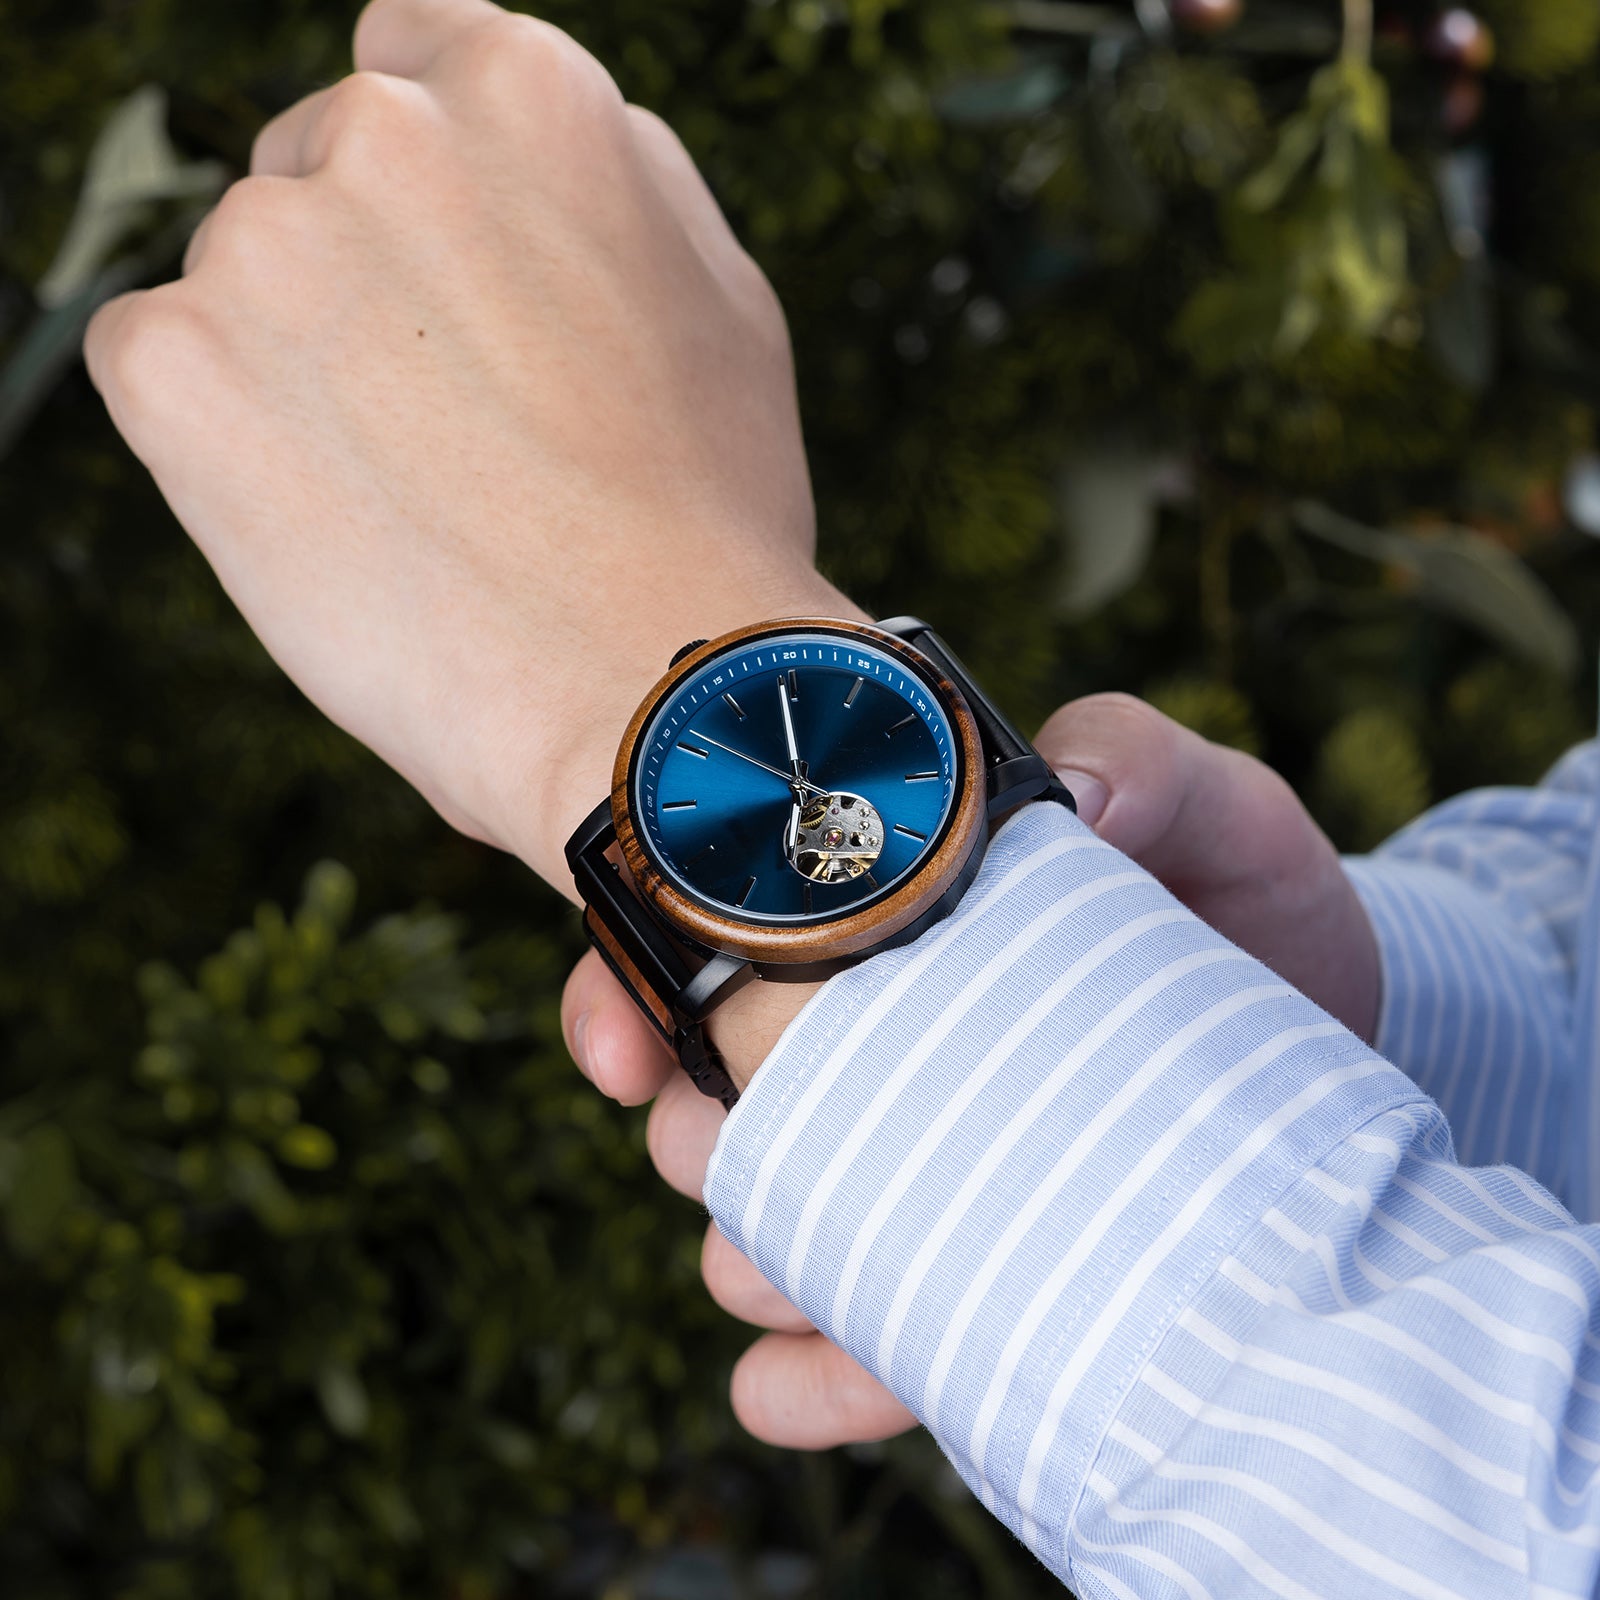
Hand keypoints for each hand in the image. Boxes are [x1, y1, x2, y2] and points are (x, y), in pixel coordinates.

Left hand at [82, 0, 862, 889]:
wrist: (649, 692)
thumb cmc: (706, 517)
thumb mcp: (720, 300)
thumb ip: (605, 184)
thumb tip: (506, 150)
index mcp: (529, 94)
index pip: (412, 58)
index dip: (432, 188)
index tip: (445, 278)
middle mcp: (386, 133)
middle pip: (314, 170)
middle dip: (362, 277)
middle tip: (448, 428)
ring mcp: (267, 246)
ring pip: (241, 280)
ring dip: (297, 364)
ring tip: (411, 499)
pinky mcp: (174, 367)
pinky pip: (156, 365)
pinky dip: (217, 435)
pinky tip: (327, 516)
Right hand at [561, 691, 1380, 1447]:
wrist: (1349, 1025)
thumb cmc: (1251, 896)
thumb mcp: (1214, 806)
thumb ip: (1140, 760)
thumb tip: (1073, 795)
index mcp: (889, 927)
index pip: (708, 943)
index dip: (628, 991)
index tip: (628, 1053)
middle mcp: (880, 1047)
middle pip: (711, 1100)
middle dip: (690, 1135)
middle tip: (723, 1149)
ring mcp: (922, 1169)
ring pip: (764, 1231)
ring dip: (748, 1259)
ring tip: (791, 1273)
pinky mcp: (980, 1278)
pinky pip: (865, 1345)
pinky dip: (809, 1378)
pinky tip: (787, 1387)